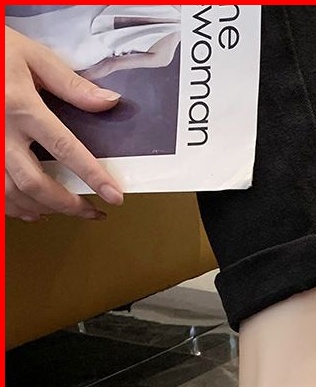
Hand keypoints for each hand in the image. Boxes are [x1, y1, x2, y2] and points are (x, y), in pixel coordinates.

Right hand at [5, 25, 124, 221]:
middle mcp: (0, 133)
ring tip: (68, 212)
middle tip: (93, 213)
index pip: (65, 149)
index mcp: (21, 107)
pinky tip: (33, 209)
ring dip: (43, 209)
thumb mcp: (31, 55)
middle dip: (68, 205)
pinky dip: (14, 207)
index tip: (115, 197)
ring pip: (12, 193)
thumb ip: (70, 84)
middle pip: (36, 184)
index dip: (92, 176)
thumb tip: (110, 102)